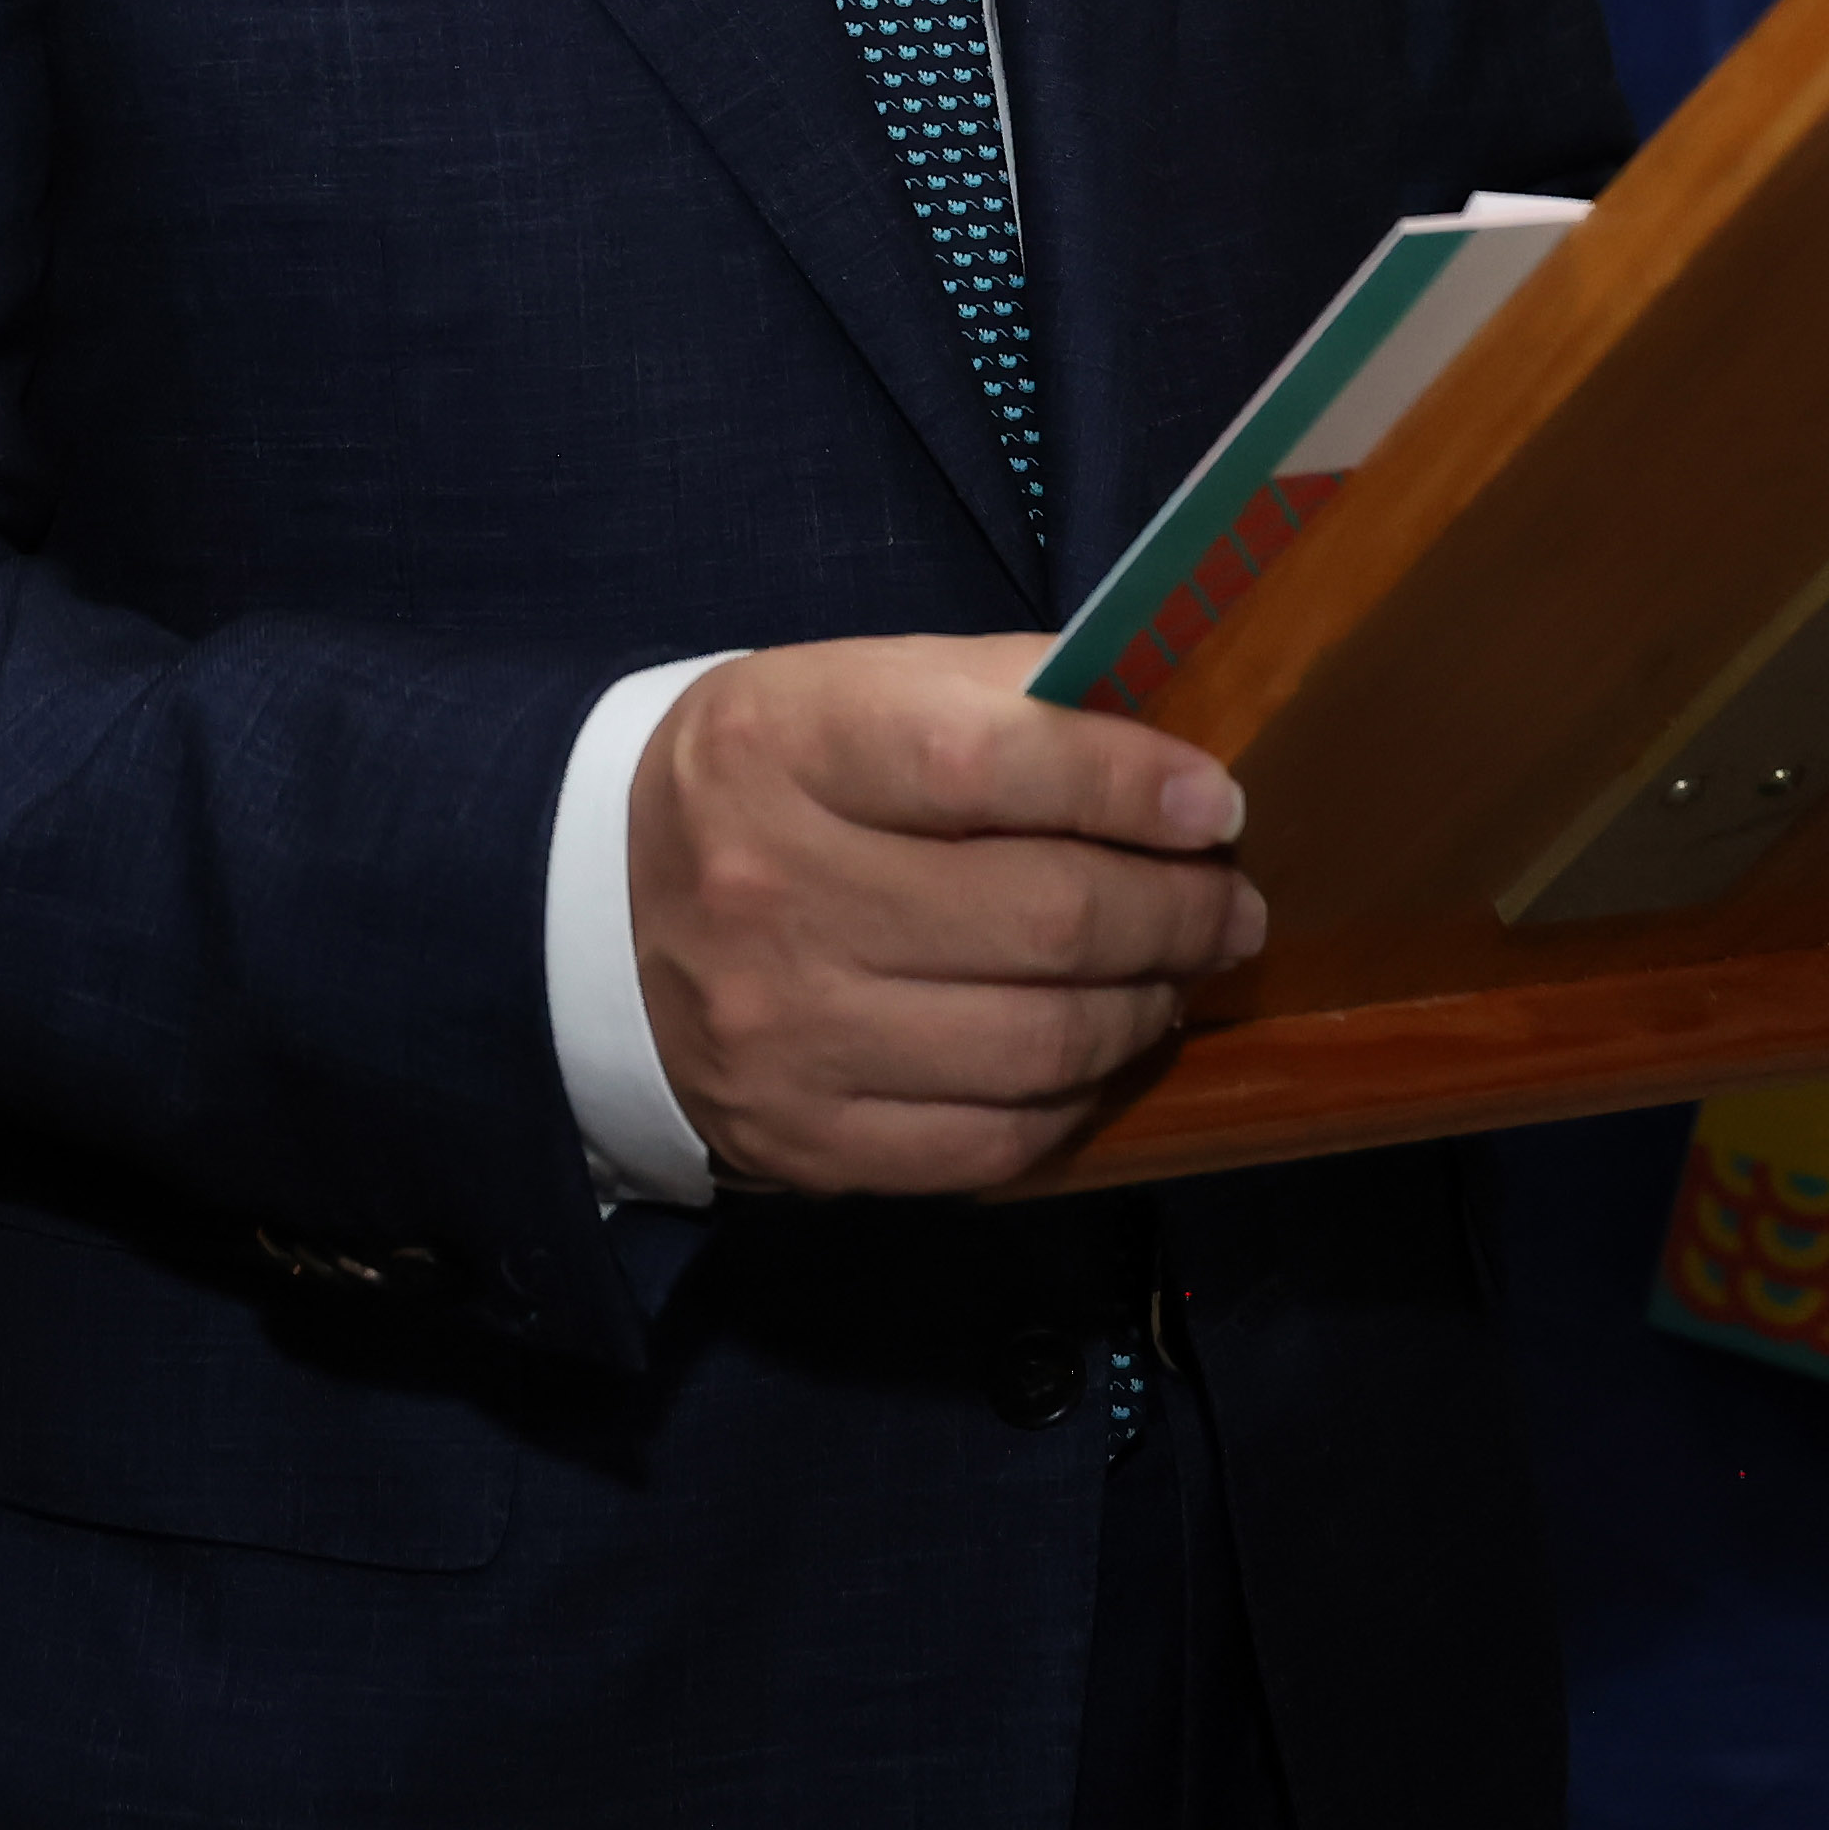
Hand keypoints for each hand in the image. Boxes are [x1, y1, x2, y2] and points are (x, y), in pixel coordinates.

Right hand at [629, 635, 1266, 1198]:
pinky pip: (996, 1142)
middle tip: (1230, 902)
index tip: (1214, 801)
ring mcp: (784, 1033)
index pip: (984, 760)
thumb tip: (1175, 742)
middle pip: (1042, 918)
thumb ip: (1005, 693)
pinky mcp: (806, 1141)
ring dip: (1147, 1008)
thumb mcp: (850, 687)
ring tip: (1178, 973)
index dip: (1125, 780)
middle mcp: (771, 893)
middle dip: (1177, 912)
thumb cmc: (772, 781)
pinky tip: (1100, 1050)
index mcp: (781, 746)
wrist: (598, 917)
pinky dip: (1081, 1097)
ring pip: (1039, 1045)